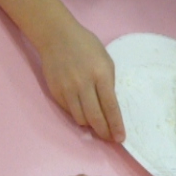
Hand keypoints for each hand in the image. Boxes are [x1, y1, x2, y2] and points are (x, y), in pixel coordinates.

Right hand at [39, 23, 124, 142]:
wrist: (57, 37)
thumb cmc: (86, 46)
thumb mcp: (106, 60)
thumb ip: (108, 83)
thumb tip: (108, 108)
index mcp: (101, 74)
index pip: (110, 107)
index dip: (116, 125)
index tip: (120, 138)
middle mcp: (83, 84)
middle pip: (95, 117)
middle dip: (103, 131)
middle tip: (109, 138)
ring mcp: (67, 89)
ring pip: (80, 118)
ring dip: (90, 124)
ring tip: (96, 124)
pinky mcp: (56, 92)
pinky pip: (69, 111)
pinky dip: (77, 114)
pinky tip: (82, 110)